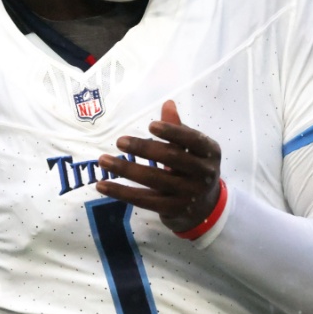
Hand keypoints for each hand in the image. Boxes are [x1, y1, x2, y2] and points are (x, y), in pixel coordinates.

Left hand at [96, 100, 222, 234]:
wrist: (205, 209)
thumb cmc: (194, 169)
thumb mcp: (193, 149)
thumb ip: (179, 128)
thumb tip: (167, 103)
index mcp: (210, 153)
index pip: (192, 140)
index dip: (173, 132)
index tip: (151, 126)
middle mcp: (203, 174)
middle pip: (171, 158)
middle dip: (144, 149)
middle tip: (120, 141)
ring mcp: (188, 194)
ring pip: (153, 179)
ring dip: (125, 169)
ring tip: (103, 160)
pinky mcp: (172, 209)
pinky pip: (143, 200)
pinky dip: (121, 192)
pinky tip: (102, 185)